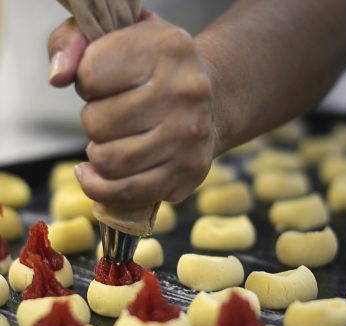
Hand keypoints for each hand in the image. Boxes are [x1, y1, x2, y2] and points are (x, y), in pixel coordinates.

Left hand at [48, 11, 217, 206]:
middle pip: (97, 123)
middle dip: (93, 122)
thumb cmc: (156, 69)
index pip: (90, 76)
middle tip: (111, 116)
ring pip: (108, 162)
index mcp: (168, 49)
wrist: (208, 99)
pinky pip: (126, 193)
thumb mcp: (119, 33)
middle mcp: (185, 94)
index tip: (104, 83)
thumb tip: (58, 77)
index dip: (86, 83)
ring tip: (110, 142)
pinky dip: (100, 188)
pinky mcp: (189, 173)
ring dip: (98, 154)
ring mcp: (190, 139)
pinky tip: (95, 174)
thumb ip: (74, 41)